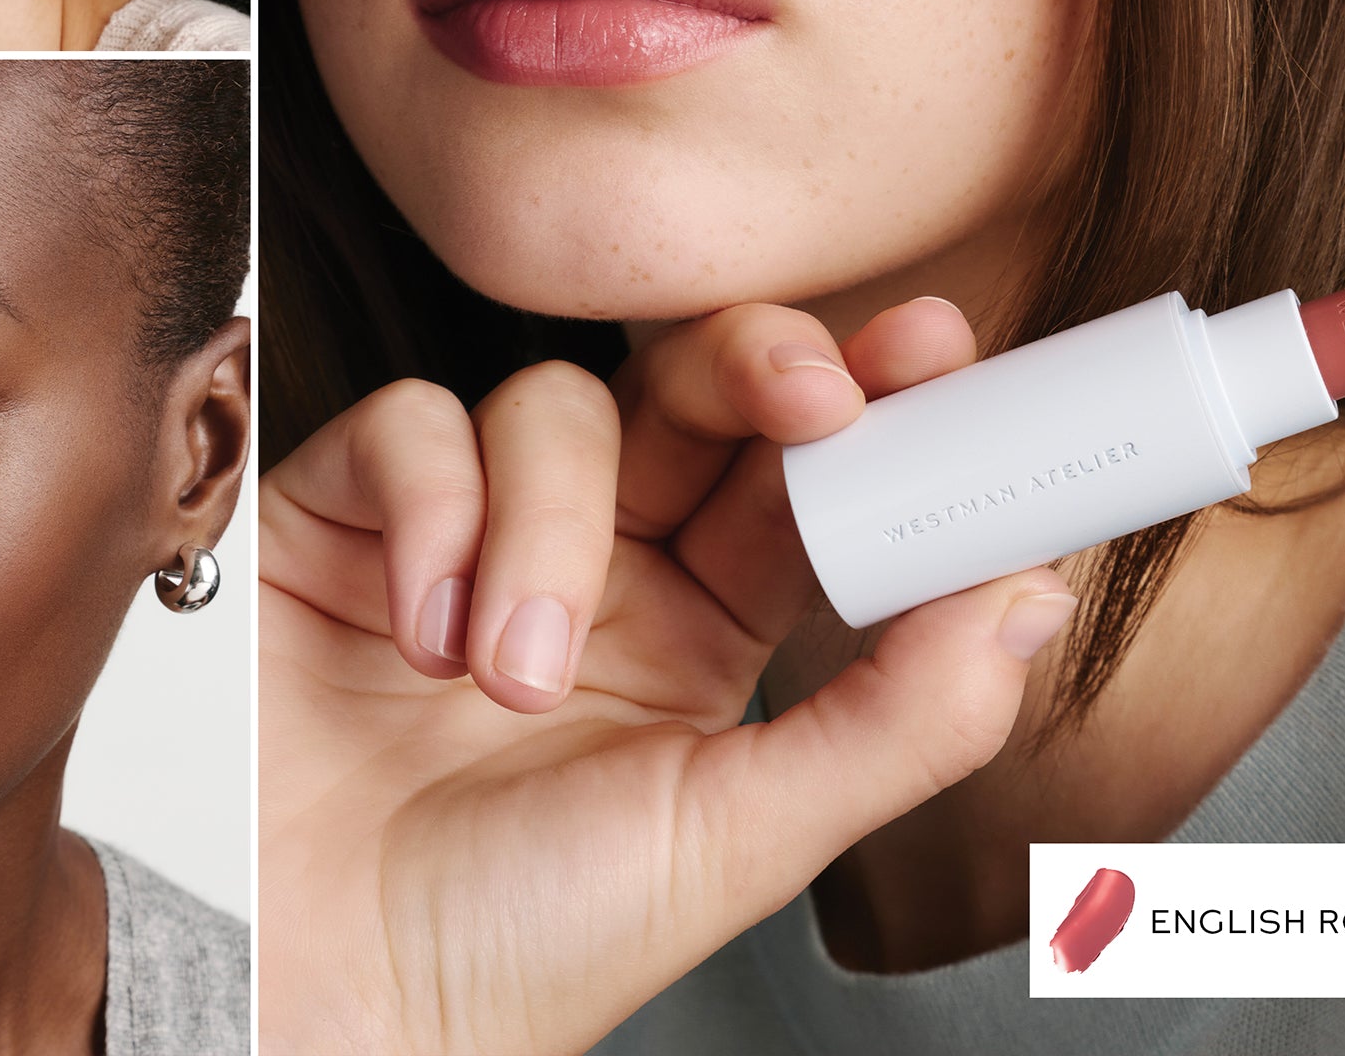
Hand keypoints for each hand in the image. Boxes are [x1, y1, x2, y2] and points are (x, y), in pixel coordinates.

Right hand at [259, 297, 1075, 1055]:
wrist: (316, 997)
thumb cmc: (517, 944)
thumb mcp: (737, 840)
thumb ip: (893, 721)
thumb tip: (1027, 600)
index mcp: (699, 629)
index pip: (797, 483)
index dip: (868, 411)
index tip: (936, 354)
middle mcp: (593, 561)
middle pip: (687, 394)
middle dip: (753, 366)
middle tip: (811, 389)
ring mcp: (472, 528)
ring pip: (553, 407)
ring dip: (549, 529)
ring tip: (508, 678)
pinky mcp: (349, 513)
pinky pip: (412, 428)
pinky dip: (430, 513)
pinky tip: (417, 629)